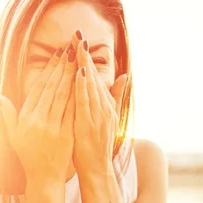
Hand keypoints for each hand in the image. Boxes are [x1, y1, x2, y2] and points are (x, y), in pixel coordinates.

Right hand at [0, 46, 76, 181]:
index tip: (57, 54)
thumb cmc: (29, 155)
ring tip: (78, 59)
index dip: (48, 70)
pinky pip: (73, 111)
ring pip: (63, 97)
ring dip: (71, 76)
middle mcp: (37, 121)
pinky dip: (78, 96)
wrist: (44, 178)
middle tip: (70, 49)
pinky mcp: (66, 135)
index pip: (38, 88)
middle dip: (61, 67)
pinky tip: (85, 83)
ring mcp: (52, 128)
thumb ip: (8, 115)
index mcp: (26, 118)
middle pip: (51, 88)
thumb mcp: (14, 135)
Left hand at [72, 37, 127, 176]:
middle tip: (77, 34)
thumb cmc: (97, 144)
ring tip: (77, 46)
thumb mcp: (109, 117)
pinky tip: (78, 73)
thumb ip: (116, 96)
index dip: (88, 57)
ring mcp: (98, 115)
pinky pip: (85, 102)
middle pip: (94, 76)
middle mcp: (104, 107)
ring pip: (90, 85)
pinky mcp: (90, 124)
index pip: (95, 76)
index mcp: (106, 104)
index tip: (80, 39)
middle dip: (85, 54)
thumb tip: (126, 75)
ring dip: (84, 64)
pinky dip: (83, 87)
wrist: (97, 168)